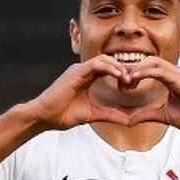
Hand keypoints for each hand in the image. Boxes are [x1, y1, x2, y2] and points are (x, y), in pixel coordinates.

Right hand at [18, 56, 145, 130]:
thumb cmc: (63, 115)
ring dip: (119, 67)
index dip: (122, 75)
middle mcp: (83, 70)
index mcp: (86, 77)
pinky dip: (110, 68)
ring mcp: (79, 69)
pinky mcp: (76, 72)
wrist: (44, 116)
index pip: (108, 69)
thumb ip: (110, 115)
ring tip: (128, 79)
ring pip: (104, 59)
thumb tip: (128, 121)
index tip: (132, 86)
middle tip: (134, 81)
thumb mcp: (93, 115)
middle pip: (109, 61)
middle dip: (123, 69)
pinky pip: (96, 64)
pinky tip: (119, 77)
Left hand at [95, 57, 179, 135]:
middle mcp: (175, 72)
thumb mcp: (165, 116)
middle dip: (132, 69)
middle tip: (119, 81)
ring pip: (153, 62)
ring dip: (136, 69)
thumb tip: (129, 120)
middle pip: (148, 61)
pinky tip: (134, 79)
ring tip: (125, 80)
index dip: (133, 74)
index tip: (122, 85)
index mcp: (172, 78)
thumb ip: (148, 115)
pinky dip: (145, 72)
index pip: (148, 68)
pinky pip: (160, 70)